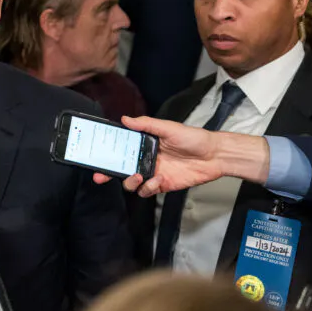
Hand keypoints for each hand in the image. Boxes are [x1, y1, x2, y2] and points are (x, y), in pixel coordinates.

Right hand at [92, 116, 224, 196]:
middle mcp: (146, 159)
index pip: (121, 148)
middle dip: (108, 173)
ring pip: (131, 182)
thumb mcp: (168, 127)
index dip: (108, 153)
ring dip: (130, 181)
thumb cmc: (193, 138)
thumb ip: (146, 124)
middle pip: (121, 168)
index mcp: (145, 144)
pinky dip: (148, 188)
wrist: (214, 156)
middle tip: (100, 176)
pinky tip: (156, 180)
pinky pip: (147, 191)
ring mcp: (153, 173)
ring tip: (138, 176)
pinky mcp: (162, 185)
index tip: (96, 155)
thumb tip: (126, 119)